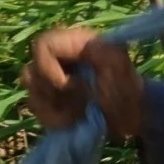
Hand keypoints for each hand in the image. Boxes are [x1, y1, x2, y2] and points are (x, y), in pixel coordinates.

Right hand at [22, 28, 144, 138]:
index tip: (65, 85)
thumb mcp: (119, 66)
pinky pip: (36, 109)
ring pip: (31, 91)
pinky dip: (53, 119)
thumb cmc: (129, 88)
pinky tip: (73, 121)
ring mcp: (53, 80)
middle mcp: (60, 59)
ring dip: (53, 107)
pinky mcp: (51, 101)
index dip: (46, 66)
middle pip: (31, 70)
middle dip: (51, 92)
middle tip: (77, 101)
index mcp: (76, 43)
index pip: (43, 44)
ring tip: (78, 112)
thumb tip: (82, 46)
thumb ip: (101, 51)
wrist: (133, 117)